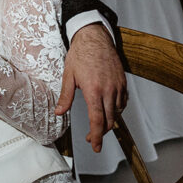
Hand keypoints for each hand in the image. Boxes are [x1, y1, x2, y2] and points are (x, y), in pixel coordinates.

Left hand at [55, 23, 126, 152]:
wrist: (95, 37)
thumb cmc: (80, 54)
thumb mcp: (68, 75)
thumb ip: (65, 96)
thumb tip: (59, 112)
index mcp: (93, 90)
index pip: (97, 120)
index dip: (96, 136)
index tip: (94, 146)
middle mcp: (108, 90)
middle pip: (109, 120)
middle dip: (101, 133)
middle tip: (91, 138)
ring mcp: (118, 86)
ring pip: (117, 113)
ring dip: (108, 121)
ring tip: (98, 124)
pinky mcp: (123, 82)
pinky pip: (123, 102)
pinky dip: (116, 110)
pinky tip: (109, 110)